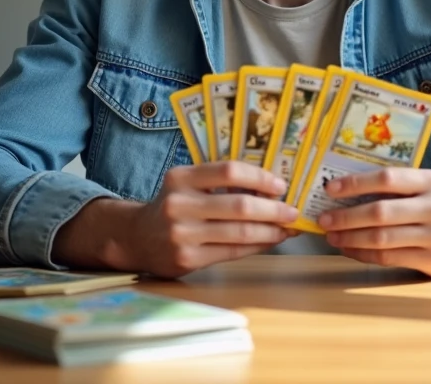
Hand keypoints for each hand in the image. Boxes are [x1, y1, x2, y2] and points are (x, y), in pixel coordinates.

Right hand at [128, 161, 298, 277]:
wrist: (137, 238)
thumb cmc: (174, 206)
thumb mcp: (187, 185)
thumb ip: (219, 183)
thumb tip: (270, 187)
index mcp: (181, 177)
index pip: (228, 171)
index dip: (259, 177)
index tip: (280, 185)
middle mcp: (179, 204)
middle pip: (239, 205)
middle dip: (273, 209)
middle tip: (292, 211)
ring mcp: (182, 234)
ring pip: (239, 232)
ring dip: (270, 231)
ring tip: (287, 228)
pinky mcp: (187, 259)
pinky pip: (232, 252)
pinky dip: (257, 246)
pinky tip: (269, 241)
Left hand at [317, 168, 430, 277]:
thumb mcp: (425, 189)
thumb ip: (395, 188)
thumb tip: (343, 189)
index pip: (388, 179)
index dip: (356, 184)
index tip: (330, 189)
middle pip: (382, 212)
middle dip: (347, 216)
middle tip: (324, 219)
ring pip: (383, 238)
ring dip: (351, 238)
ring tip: (332, 236)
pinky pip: (390, 258)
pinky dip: (364, 254)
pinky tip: (349, 250)